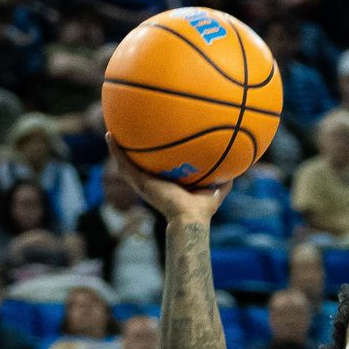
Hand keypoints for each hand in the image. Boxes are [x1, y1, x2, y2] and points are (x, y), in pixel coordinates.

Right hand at [106, 133, 229, 222]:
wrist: (189, 217)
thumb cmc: (202, 208)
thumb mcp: (216, 188)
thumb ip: (225, 178)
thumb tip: (239, 167)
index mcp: (169, 183)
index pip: (160, 167)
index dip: (156, 156)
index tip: (153, 141)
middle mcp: (154, 182)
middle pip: (141, 163)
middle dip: (134, 150)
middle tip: (128, 132)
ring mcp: (144, 183)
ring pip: (126, 163)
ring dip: (118, 148)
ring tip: (110, 130)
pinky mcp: (139, 182)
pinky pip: (123, 164)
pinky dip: (115, 151)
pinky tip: (109, 136)